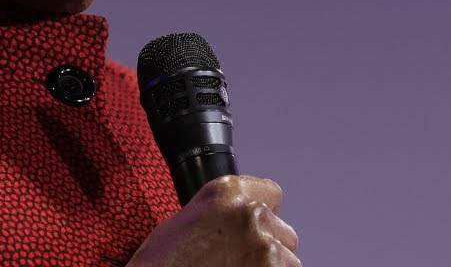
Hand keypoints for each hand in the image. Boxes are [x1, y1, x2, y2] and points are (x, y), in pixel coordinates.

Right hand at [129, 175, 299, 265]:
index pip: (272, 193)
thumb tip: (239, 221)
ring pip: (288, 261)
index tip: (253, 229)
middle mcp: (249, 214)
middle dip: (266, 247)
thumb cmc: (162, 264)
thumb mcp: (186, 220)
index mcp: (226, 192)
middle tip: (235, 261)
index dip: (263, 216)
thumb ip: (221, 213)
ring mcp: (264, 247)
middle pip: (282, 231)